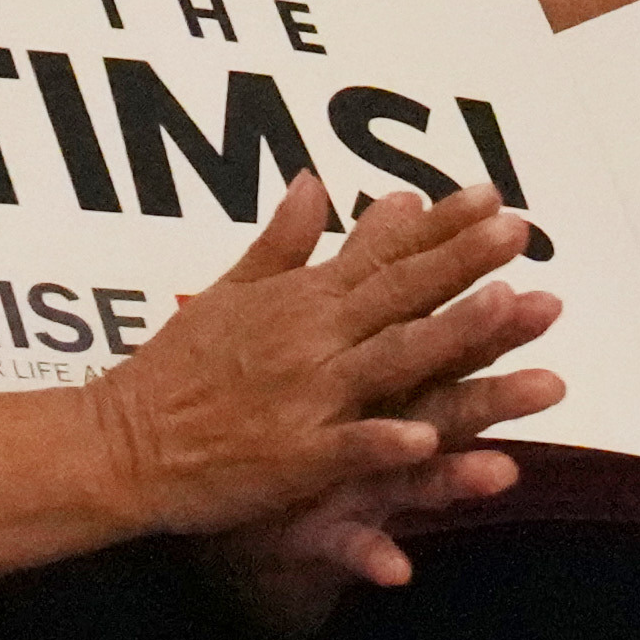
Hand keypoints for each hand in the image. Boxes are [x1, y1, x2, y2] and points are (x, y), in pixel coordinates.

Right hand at [87, 184, 567, 547]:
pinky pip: (348, 447)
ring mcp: (305, 396)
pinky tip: (427, 439)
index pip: (382, 255)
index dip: (441, 227)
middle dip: (464, 260)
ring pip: (392, 359)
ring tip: (505, 306)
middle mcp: (310, 339)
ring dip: (450, 332)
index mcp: (298, 301)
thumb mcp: (226, 293)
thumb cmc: (170, 373)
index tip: (492, 197)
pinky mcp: (293, 456)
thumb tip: (314, 183)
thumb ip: (281, 243)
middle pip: (400, 294)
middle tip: (519, 230)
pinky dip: (384, 441)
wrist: (120, 444)